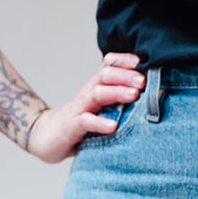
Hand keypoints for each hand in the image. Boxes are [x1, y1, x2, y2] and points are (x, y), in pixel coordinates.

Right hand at [26, 53, 145, 163]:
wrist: (47, 138)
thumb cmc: (81, 126)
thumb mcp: (101, 110)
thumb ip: (119, 105)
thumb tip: (150, 104)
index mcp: (96, 88)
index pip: (109, 65)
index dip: (125, 61)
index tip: (143, 64)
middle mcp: (87, 94)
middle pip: (106, 75)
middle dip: (126, 75)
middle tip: (144, 81)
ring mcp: (79, 109)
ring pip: (97, 94)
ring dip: (117, 92)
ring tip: (134, 95)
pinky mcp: (71, 126)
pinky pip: (85, 121)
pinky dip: (100, 123)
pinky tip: (113, 126)